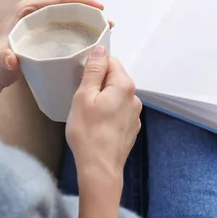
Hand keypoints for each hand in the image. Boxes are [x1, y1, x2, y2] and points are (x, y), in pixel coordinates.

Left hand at [0, 0, 105, 122]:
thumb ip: (2, 58)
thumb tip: (11, 60)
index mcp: (26, 11)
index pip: (57, 1)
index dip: (80, 2)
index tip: (98, 7)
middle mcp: (35, 15)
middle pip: (68, 10)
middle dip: (90, 14)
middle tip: (108, 23)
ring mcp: (41, 28)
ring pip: (69, 21)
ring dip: (88, 25)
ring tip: (107, 32)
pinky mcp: (45, 40)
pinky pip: (67, 34)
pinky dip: (81, 36)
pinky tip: (94, 44)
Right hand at [66, 46, 141, 194]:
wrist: (100, 168)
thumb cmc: (88, 132)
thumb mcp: (84, 97)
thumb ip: (93, 71)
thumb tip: (100, 49)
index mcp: (124, 86)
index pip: (111, 61)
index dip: (94, 67)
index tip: (81, 79)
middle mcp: (134, 98)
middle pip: (115, 78)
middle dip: (98, 83)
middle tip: (81, 98)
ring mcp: (135, 114)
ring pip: (117, 96)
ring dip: (104, 98)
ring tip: (88, 113)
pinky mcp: (132, 127)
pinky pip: (119, 111)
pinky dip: (109, 112)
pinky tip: (97, 124)